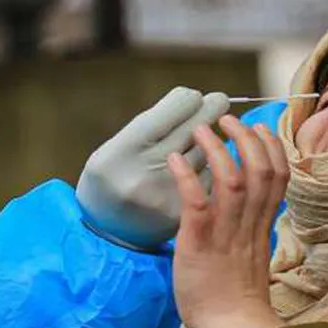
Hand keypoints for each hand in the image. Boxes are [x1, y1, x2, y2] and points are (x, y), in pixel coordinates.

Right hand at [77, 87, 230, 250]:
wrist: (107, 229)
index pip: (172, 112)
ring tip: (212, 135)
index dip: (190, 100)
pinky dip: (210, 170)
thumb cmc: (115, 174)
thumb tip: (197, 99)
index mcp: (123, 151)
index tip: (197, 97)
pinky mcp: (182, 214)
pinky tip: (207, 167)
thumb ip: (155, 122)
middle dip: (211, 111)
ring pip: (205, 156)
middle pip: (193, 131)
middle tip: (220, 101)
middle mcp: (144, 175)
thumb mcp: (119, 143)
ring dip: (213, 142)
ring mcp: (165, 197)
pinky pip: (208, 181)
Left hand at [167, 115, 288, 327]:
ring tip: (202, 129)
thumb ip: (252, 235)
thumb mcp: (253, 261)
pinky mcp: (200, 243)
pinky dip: (187, 177)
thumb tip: (247, 220)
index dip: (271, 148)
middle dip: (246, 138)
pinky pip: (198, 203)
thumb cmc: (237, 303)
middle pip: (260, 169)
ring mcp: (225, 234)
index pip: (278, 178)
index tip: (260, 129)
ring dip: (217, 149)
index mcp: (262, 228)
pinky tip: (175, 160)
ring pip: (232, 179)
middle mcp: (248, 225)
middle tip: (226, 120)